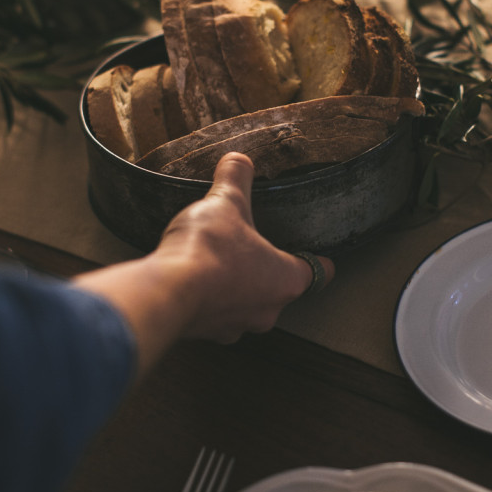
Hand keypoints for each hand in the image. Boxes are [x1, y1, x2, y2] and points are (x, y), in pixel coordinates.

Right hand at [72, 152, 333, 377]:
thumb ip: (235, 178)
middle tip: (258, 252)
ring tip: (219, 264)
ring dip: (236, 288)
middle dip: (268, 272)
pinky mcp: (204, 333)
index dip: (319, 264)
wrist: (167, 292)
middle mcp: (266, 311)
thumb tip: (239, 159)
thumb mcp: (226, 202)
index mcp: (285, 280)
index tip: (323, 262)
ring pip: (245, 306)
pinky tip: (192, 279)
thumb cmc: (210, 248)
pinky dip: (208, 299)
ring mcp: (234, 327)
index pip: (314, 273)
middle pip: (278, 290)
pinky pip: (213, 314)